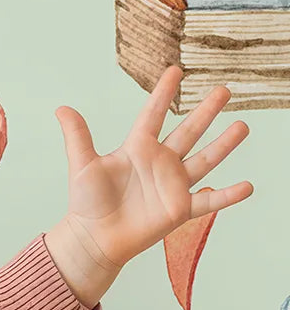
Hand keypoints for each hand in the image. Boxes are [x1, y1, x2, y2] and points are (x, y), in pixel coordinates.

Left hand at [45, 65, 252, 306]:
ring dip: (224, 145)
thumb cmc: (86, 203)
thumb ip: (77, 137)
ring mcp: (172, 185)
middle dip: (206, 111)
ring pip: (205, 160)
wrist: (92, 239)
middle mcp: (159, 163)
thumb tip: (61, 108)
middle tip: (223, 90)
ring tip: (242, 126)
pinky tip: (248, 186)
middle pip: (188, 132)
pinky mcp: (179, 209)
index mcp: (137, 149)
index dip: (163, 93)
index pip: (153, 115)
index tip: (175, 70)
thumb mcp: (82, 166)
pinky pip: (209, 201)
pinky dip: (228, 196)